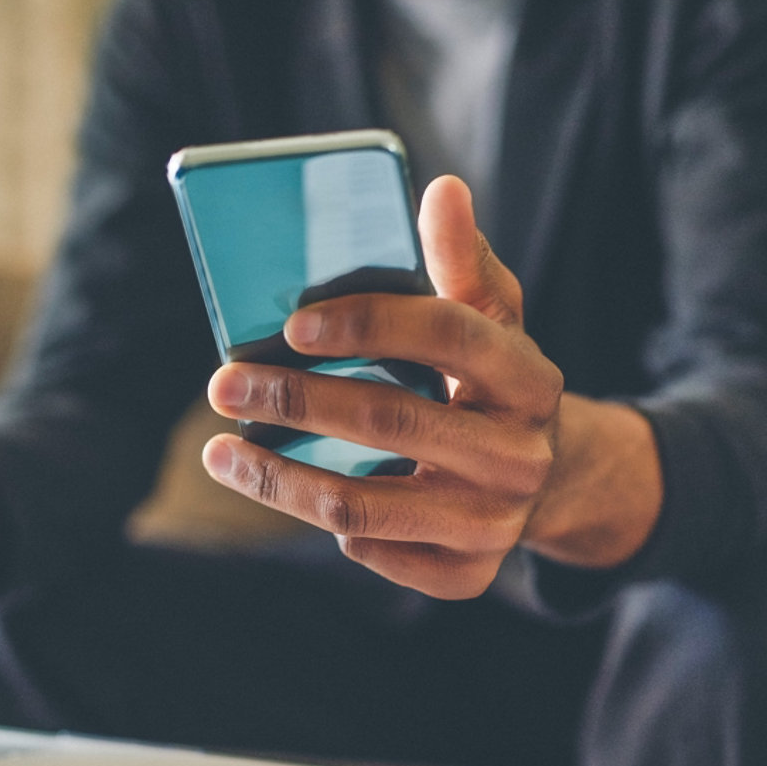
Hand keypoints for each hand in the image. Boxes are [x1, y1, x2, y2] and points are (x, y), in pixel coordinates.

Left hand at [203, 175, 661, 597]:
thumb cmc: (490, 383)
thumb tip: (440, 189)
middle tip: (224, 384)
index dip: (367, 324)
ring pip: (360, 506)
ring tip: (220, 453)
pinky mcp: (466, 576)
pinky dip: (325, 521)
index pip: (448, 335)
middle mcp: (518, 456)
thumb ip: (462, 260)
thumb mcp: (492, 320)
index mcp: (528, 378)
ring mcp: (494, 524)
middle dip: (293, 401)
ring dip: (277, 478)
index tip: (292, 325)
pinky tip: (294, 491)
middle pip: (389, 422)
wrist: (547, 478)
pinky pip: (372, 549)